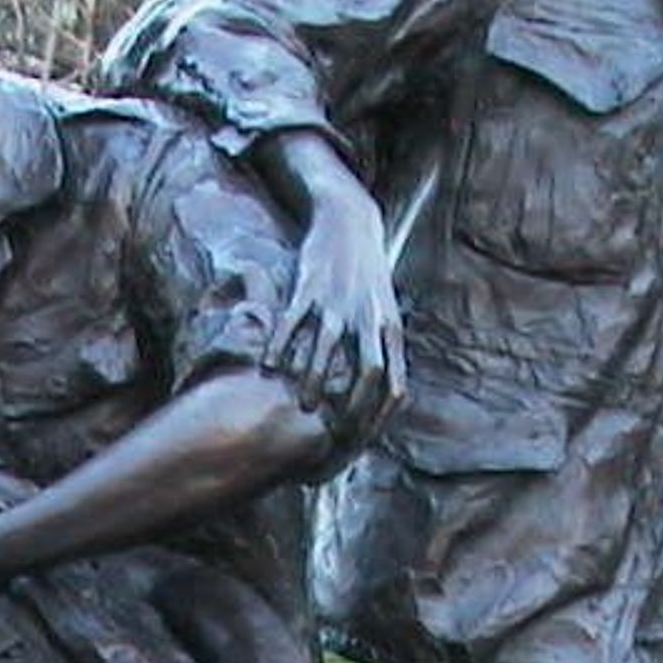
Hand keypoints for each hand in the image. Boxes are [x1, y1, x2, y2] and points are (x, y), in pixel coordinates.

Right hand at [268, 202, 400, 434]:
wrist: (350, 221)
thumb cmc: (366, 276)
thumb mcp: (385, 312)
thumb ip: (381, 349)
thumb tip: (379, 395)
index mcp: (391, 329)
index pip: (396, 385)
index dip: (379, 419)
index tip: (360, 441)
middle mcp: (370, 317)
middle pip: (370, 373)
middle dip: (352, 409)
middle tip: (332, 434)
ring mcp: (340, 302)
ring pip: (328, 349)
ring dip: (315, 380)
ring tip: (302, 405)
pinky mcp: (311, 285)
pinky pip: (293, 321)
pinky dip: (280, 345)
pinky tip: (267, 365)